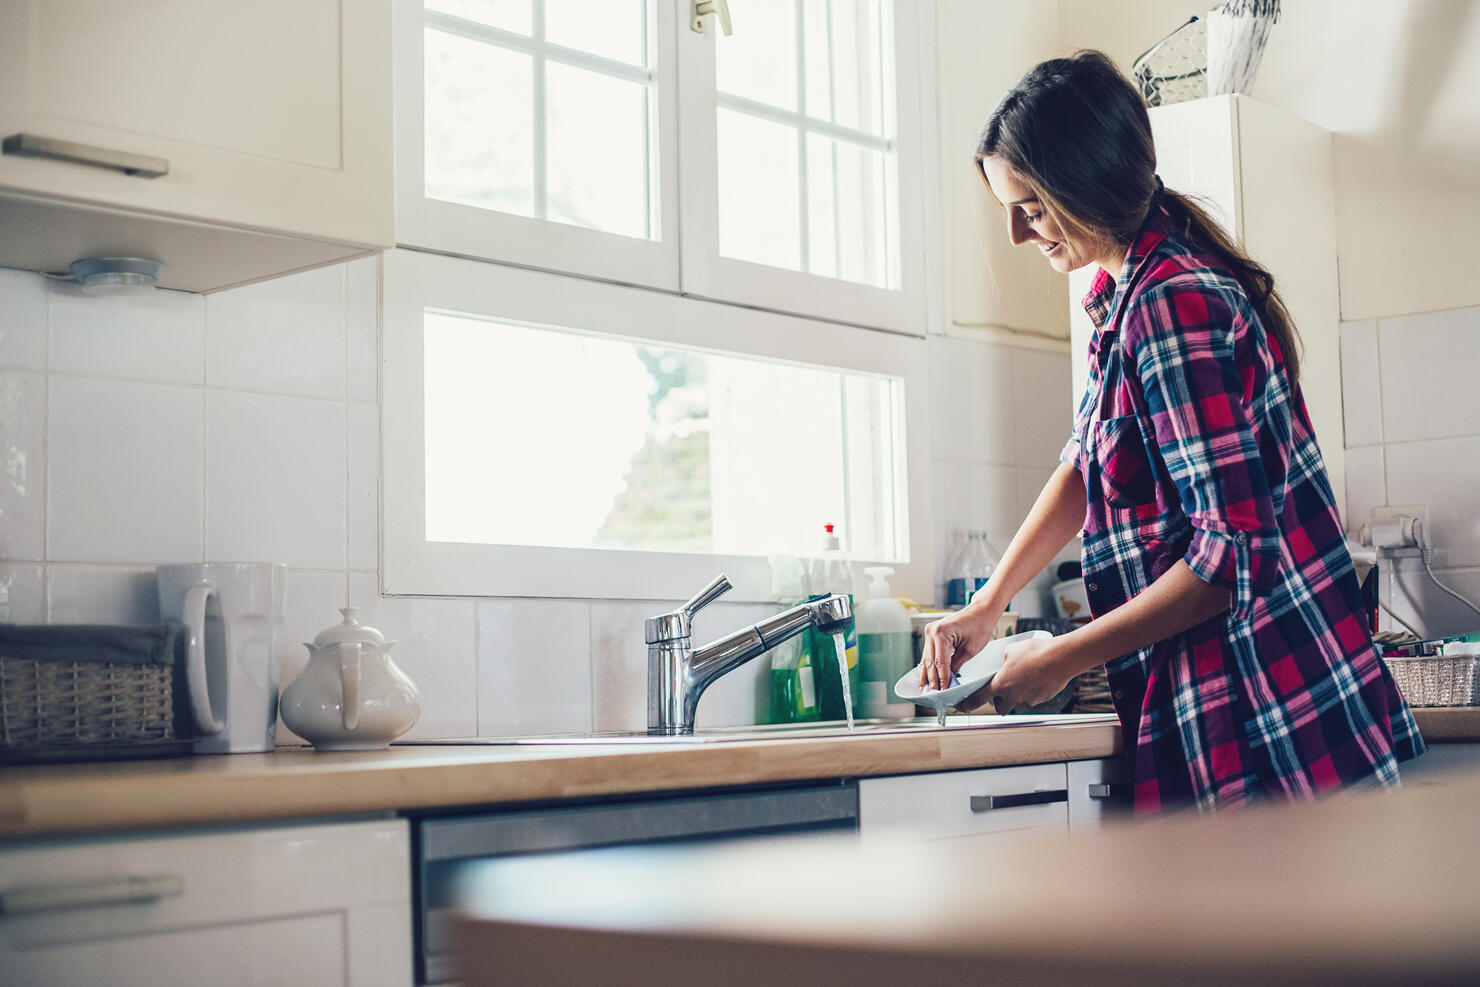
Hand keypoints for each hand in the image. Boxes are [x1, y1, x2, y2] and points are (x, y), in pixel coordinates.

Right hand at [918, 606, 1001, 690]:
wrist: (981, 612)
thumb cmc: (979, 627)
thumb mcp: (970, 650)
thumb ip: (956, 665)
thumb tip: (948, 680)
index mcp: (941, 633)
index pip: (940, 663)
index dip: (941, 680)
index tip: (942, 693)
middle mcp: (931, 631)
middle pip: (930, 662)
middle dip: (931, 680)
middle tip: (931, 695)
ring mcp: (930, 631)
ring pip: (926, 658)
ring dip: (925, 674)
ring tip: (923, 689)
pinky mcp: (931, 634)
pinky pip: (928, 653)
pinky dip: (928, 665)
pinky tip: (925, 677)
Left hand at [959, 635, 1074, 713]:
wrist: (1061, 657)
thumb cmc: (1035, 651)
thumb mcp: (1011, 650)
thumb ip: (1004, 661)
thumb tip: (1005, 664)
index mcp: (1000, 684)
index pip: (978, 698)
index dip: (968, 704)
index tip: (962, 707)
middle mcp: (1013, 696)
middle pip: (1001, 707)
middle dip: (1000, 701)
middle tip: (1003, 690)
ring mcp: (1028, 699)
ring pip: (1019, 700)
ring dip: (1019, 693)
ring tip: (1027, 676)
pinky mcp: (1042, 699)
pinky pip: (1034, 697)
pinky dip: (1034, 690)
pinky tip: (1039, 676)